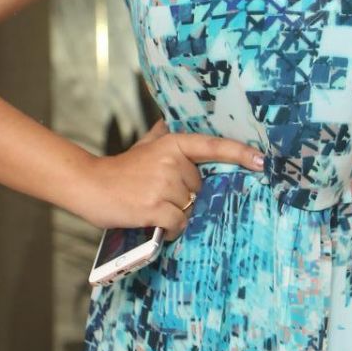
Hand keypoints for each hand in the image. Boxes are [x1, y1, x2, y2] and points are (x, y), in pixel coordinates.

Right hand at [72, 118, 265, 236]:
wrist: (89, 185)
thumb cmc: (119, 169)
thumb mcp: (143, 146)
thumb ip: (161, 135)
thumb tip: (168, 121)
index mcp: (172, 144)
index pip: (213, 146)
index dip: (240, 153)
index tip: (262, 161)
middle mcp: (171, 161)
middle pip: (198, 188)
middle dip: (184, 195)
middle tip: (157, 193)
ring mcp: (163, 184)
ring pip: (188, 208)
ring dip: (175, 214)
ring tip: (151, 207)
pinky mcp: (155, 207)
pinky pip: (177, 223)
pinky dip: (169, 229)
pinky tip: (154, 223)